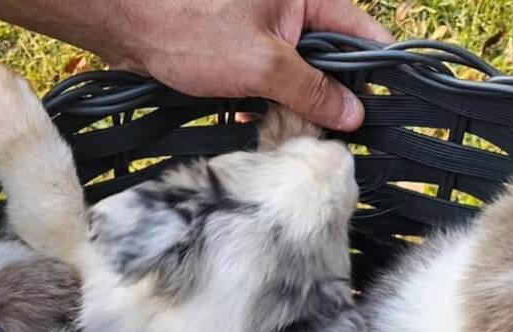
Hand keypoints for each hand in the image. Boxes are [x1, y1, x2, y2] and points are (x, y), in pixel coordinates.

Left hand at [109, 0, 390, 129]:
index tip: (387, 108)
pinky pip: (268, 78)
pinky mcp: (237, 46)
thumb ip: (311, 90)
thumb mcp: (263, 65)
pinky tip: (264, 125)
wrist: (125, 20)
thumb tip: (351, 114)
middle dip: (333, 96)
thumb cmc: (190, 27)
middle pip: (329, 56)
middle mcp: (288, 6)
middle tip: (339, 137)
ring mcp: (262, 26)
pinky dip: (269, 102)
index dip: (376, 70)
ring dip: (298, 106)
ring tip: (302, 137)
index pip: (359, 31)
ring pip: (297, 72)